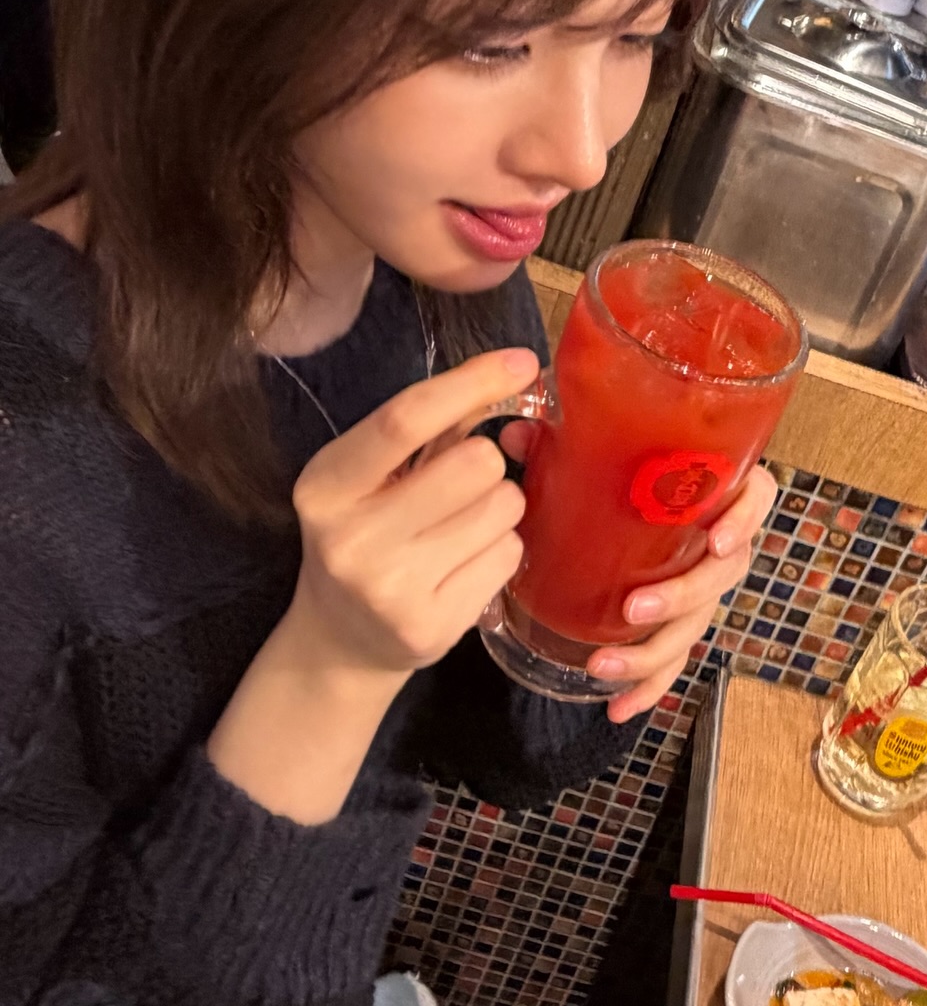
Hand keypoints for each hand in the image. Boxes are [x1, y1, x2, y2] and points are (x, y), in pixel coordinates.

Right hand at [287, 346, 539, 675]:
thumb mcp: (372, 477)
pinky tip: (463, 565)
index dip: (471, 383)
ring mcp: (391, 590)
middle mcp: (351, 539)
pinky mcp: (432, 628)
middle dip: (488, 462)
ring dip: (497, 508)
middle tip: (463, 484)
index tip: (522, 362)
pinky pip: (508, 555)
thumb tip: (516, 378)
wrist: (339, 643)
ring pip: (502, 508)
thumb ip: (433, 428)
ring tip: (458, 529)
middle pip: (475, 463)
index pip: (405, 420)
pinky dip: (499, 549)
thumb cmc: (366, 535)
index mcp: (326, 485)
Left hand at [500, 424, 774, 723]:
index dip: (745, 520)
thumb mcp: (598, 447)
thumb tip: (518, 436)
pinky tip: (615, 709)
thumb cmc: (630, 465)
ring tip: (604, 664)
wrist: (636, 493)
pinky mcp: (680, 621)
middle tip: (635, 608)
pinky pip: (674, 660)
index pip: (758, 497)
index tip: (718, 540)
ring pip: (696, 626)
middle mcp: (723, 540)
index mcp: (719, 487)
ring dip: (653, 653)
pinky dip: (647, 687)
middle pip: (725, 575)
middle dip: (682, 597)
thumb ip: (559, 440)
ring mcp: (704, 585)